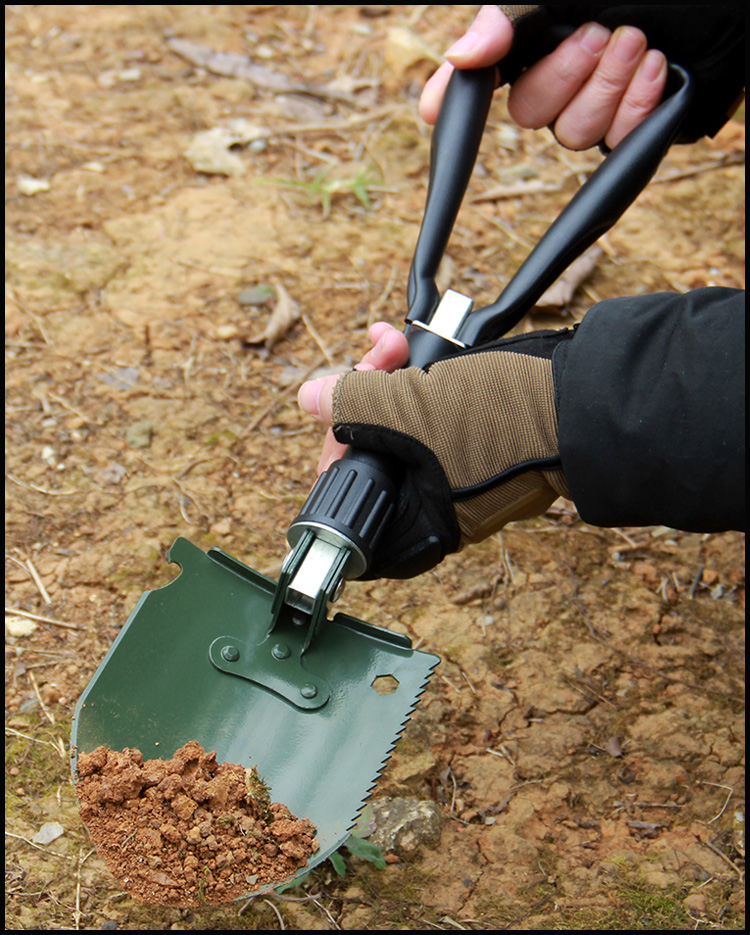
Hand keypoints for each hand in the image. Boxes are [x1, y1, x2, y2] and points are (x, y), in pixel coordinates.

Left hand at [299, 326, 571, 578]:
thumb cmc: (504, 423)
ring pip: (397, 426)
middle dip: (362, 394)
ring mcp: (455, 475)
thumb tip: (308, 398)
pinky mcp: (474, 443)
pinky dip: (418, 381)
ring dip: (387, 377)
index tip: (332, 405)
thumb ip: (353, 403)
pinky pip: (428, 415)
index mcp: (416, 525)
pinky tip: (411, 346)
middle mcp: (433, 507)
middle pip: (370, 452)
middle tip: (375, 355)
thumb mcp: (413, 407)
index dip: (332, 447)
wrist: (584, 401)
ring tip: (393, 340)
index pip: (350, 498)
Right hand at [420, 5, 666, 150]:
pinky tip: (657, 70)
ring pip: (573, 133)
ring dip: (608, 87)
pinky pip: (615, 143)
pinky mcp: (631, 129)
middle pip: (529, 113)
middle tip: (599, 32)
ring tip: (639, 43)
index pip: (479, 80)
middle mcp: (559, 79)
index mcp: (536, 43)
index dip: (453, 98)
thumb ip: (515, 20)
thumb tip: (461, 58)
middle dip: (567, 75)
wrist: (727, 7)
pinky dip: (638, 107)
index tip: (434, 110)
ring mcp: (594, 107)